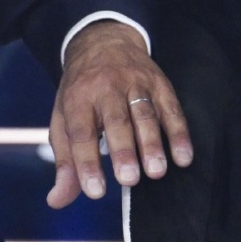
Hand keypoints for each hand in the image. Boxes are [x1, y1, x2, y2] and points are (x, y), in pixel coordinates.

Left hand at [47, 20, 192, 208]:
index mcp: (78, 97)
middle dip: (123, 150)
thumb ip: (65, 161)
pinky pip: (171, 108)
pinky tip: (183, 157)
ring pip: (144, 114)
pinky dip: (179, 133)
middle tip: (129, 179)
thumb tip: (57, 200)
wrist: (103, 41)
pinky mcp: (159, 83)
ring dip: (151, 143)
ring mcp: (135, 83)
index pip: (81, 132)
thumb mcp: (63, 119)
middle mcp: (106, 87)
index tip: (95, 192)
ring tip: (156, 171)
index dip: (87, 163)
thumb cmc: (81, 92)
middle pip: (116, 120)